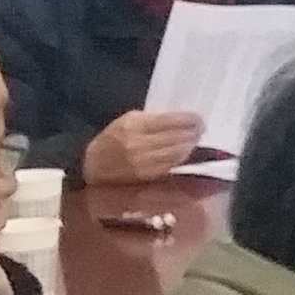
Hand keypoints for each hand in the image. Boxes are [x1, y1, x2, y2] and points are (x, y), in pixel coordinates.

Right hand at [81, 109, 201, 185]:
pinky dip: (181, 159)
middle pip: (174, 138)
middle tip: (202, 128)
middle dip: (192, 133)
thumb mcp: (129, 120)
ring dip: (189, 146)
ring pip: (175, 154)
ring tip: (196, 139)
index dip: (187, 120)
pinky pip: (169, 166)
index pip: (168, 122)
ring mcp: (142, 163)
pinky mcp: (145, 176)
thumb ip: (153, 119)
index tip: (198, 117)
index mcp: (134, 126)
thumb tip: (181, 119)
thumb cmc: (113, 139)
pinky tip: (186, 153)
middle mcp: (138, 145)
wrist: (92, 166)